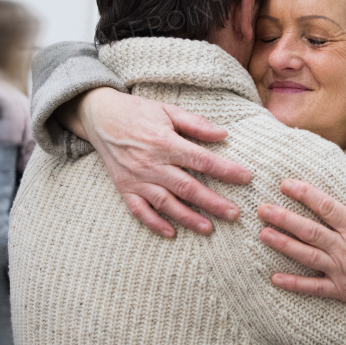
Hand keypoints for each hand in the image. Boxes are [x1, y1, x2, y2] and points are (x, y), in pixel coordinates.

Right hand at [65, 88, 251, 237]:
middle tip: (235, 214)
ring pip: (166, 203)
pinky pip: (139, 210)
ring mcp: (137, 178)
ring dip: (188, 218)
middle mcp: (151, 163)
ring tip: (209, 229)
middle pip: (187, 187)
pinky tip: (171, 233)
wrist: (100, 116)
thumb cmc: (138, 111)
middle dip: (213, 202)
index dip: (225, 170)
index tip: (246, 178)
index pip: (202, 160)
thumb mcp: (168, 110)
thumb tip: (223, 135)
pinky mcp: (124, 188)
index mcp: (165, 142)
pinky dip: (154, 223)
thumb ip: (196, 124)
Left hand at [259, 167, 345, 320]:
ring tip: (263, 234)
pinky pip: (313, 288)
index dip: (304, 194)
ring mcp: (342, 271)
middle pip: (309, 230)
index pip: (326, 207)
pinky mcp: (342, 291)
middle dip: (284, 218)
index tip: (286, 184)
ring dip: (283, 244)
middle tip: (262, 209)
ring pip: (306, 255)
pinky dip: (294, 284)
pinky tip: (275, 278)